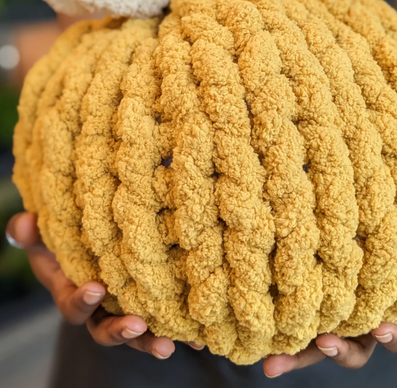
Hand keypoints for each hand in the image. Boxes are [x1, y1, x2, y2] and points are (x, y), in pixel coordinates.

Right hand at [6, 212, 203, 358]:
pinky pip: (164, 321)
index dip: (82, 301)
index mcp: (75, 293)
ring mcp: (126, 308)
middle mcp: (101, 309)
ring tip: (169, 344)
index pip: (75, 306)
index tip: (95, 288)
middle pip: (107, 330)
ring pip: (137, 332)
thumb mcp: (48, 237)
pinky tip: (200, 339)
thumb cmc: (70, 242)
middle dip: (121, 331)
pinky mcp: (150, 304)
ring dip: (152, 340)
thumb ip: (32, 234)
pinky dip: (181, 331)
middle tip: (137, 324)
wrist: (96, 243)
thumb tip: (23, 224)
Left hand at [263, 241, 396, 377]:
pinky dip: (279, 350)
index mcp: (380, 312)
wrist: (343, 241)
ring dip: (295, 359)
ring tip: (273, 364)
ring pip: (313, 350)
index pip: (393, 332)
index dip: (391, 333)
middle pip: (352, 351)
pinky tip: (264, 359)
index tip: (381, 328)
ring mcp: (325, 323)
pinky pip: (288, 335)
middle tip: (326, 343)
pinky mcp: (298, 316)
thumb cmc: (375, 249)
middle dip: (341, 352)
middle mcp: (353, 324)